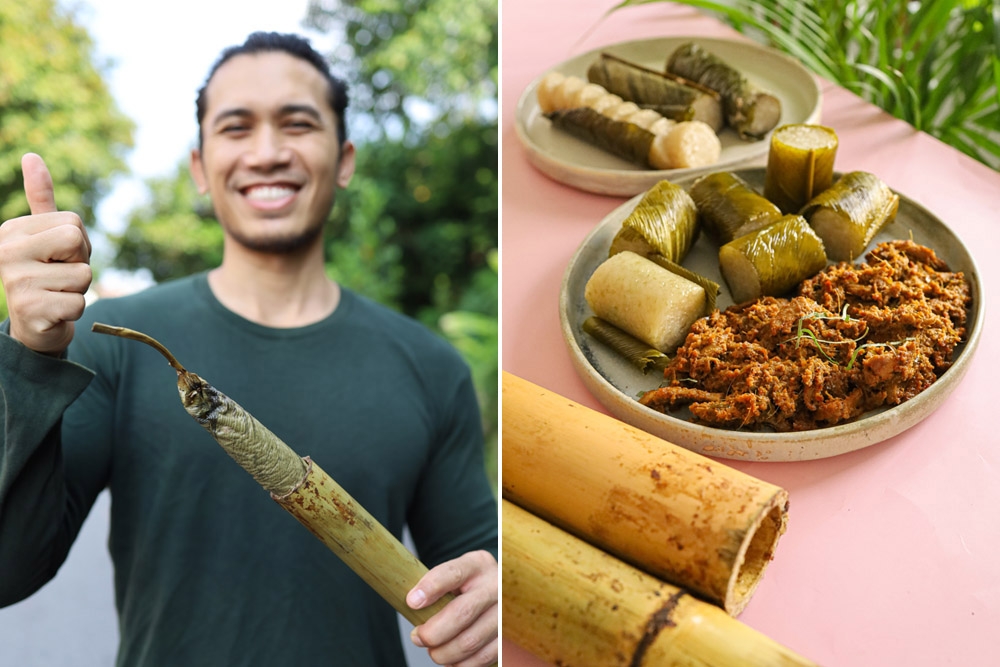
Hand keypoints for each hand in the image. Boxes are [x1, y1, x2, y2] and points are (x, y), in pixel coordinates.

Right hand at [0, 153, 91, 353]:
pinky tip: (55, 312)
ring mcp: (15, 282)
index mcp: (11, 230)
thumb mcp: (44, 235)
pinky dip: (75, 311)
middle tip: (61, 276)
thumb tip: (31, 155)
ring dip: (78, 290)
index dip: (78, 243)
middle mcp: (6, 252)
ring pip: (82, 275)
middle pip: (76, 241)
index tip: (59, 258)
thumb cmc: (46, 275)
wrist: (35, 327)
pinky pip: (79, 303)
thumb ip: (41, 198)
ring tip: (56, 294)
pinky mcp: (30, 310)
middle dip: (80, 262)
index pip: (73, 222)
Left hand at [407, 550, 497, 665]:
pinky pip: (483, 657)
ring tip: (433, 652)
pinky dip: (462, 664)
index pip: (453, 573)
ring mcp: (505, 612)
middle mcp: (496, 585)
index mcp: (478, 565)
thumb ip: (437, 587)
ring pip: (470, 640)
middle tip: (418, 637)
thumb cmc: (469, 585)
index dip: (431, 587)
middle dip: (433, 632)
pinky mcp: (508, 636)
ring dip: (445, 653)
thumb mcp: (456, 574)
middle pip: (462, 613)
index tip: (411, 602)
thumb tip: (413, 606)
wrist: (500, 591)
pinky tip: (451, 661)